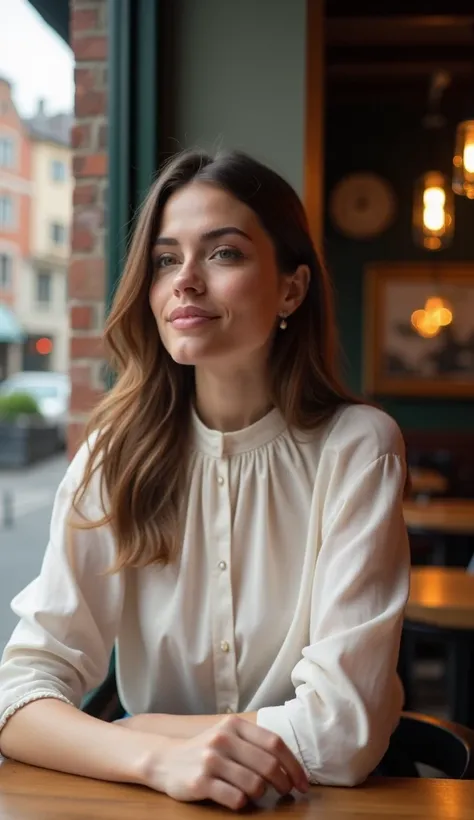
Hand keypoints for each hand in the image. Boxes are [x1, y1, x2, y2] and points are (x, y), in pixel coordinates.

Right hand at [145, 714, 308, 809]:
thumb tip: (290, 765)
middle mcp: (223, 739)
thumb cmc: (205, 750)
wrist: (164, 759)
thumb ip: (254, 743)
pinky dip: (243, 803)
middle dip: (284, 783)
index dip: (294, 765)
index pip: (275, 743)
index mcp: (234, 725)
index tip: (303, 783)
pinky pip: (235, 798)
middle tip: (287, 793)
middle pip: (268, 765)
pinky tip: (239, 800)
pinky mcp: (200, 782)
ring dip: (262, 794)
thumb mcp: (228, 736)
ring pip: (254, 784)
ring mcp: (210, 761)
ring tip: (259, 795)